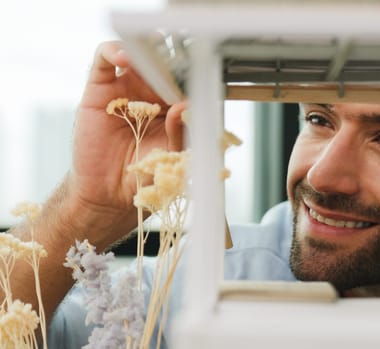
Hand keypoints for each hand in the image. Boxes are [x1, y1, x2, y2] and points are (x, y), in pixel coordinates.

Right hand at [66, 41, 185, 246]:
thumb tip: (185, 105)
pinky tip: (125, 58)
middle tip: (182, 58)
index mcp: (177, 107)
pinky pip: (105, 58)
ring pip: (139, 54)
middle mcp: (154, 93)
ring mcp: (127, 87)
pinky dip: (114, 51)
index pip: (190, 81)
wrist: (110, 193)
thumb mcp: (173, 157)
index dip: (197, 75)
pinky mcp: (100, 87)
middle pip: (167, 62)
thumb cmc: (146, 174)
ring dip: (149, 49)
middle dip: (176, 57)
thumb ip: (182, 133)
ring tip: (156, 55)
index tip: (203, 74)